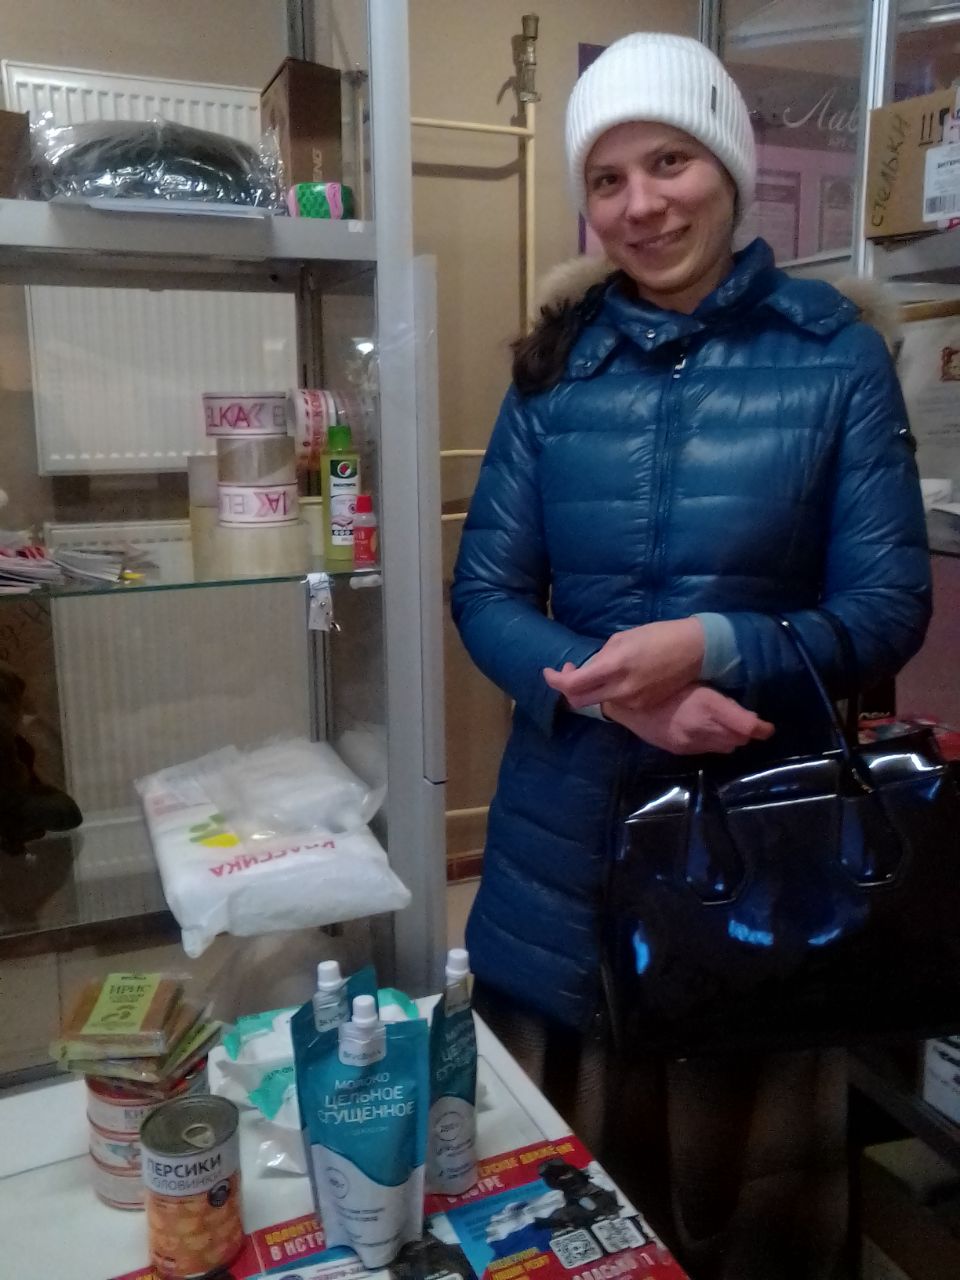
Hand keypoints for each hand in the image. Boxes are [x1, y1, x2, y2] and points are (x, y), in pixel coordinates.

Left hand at [544, 619, 705, 710]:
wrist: (695, 650)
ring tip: (598, 670)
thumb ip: (601, 657)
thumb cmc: (658, 636)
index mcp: (614, 667)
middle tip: (569, 672)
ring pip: (598, 701)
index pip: (573, 684)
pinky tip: (617, 678)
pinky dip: (609, 692)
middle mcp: (621, 690)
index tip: (549, 671)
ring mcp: (633, 702)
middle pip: (580, 701)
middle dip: (567, 688)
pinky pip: (617, 702)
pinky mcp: (643, 707)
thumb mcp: (623, 638)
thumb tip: (587, 669)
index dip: (555, 679)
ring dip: (590, 689)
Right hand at [602, 684, 773, 754]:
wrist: (625, 703)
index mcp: (707, 704)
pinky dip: (714, 742)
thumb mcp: (692, 679)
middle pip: (739, 739)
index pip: (746, 726)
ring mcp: (690, 742)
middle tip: (746, 720)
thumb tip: (740, 701)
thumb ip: (717, 692)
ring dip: (731, 738)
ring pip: (726, 747)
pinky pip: (708, 750)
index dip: (761, 728)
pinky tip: (707, 730)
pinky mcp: (680, 749)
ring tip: (728, 725)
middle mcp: (701, 727)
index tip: (767, 727)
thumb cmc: (660, 681)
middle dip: (746, 731)